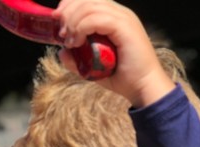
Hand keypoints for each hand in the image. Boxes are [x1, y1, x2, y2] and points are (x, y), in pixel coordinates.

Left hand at [53, 0, 174, 107]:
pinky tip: (76, 43)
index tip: (56, 20)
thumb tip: (61, 51)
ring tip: (68, 41)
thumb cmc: (120, 77)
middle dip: (67, 12)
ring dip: (73, 22)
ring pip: (90, 7)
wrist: (143, 86)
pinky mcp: (125, 27)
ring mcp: (123, 18)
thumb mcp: (91, 67)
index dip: (69, 5)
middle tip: (60, 33)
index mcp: (113, 17)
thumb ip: (76, 59)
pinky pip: (97, 19)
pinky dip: (81, 29)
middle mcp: (119, 13)